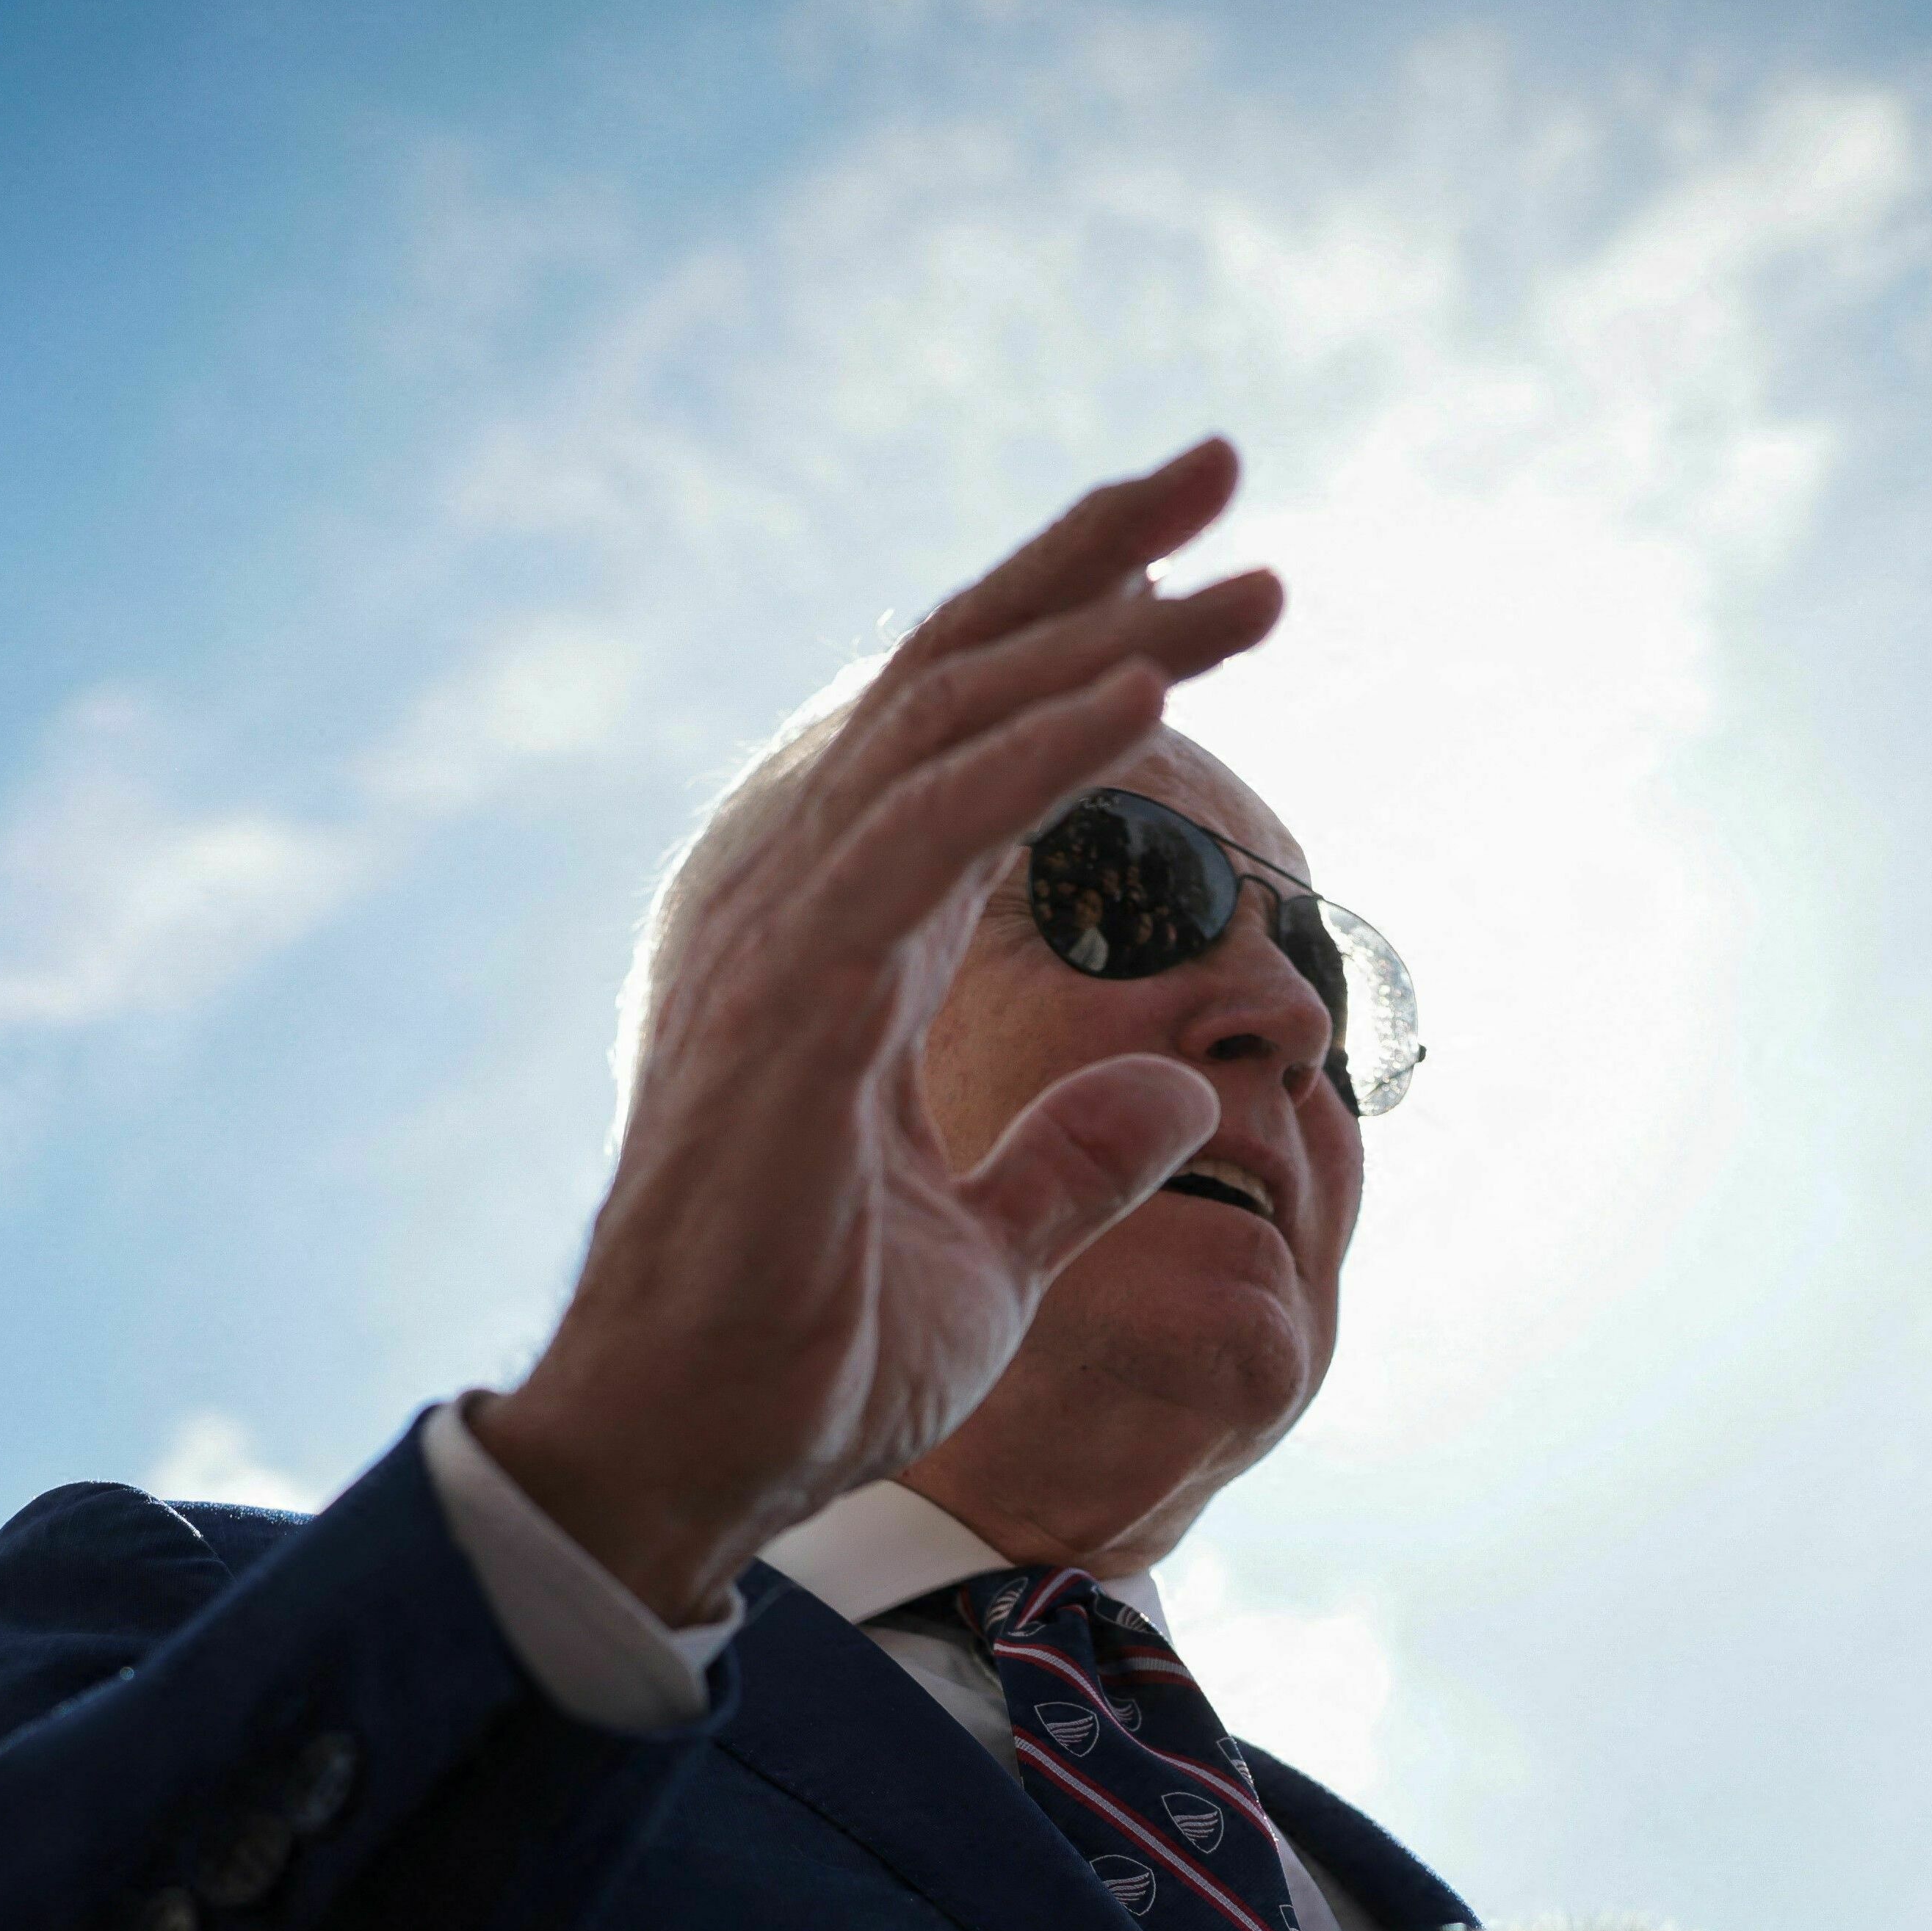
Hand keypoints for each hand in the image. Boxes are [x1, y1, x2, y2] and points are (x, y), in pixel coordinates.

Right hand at [482, 439, 1288, 1618]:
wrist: (695, 1464)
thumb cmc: (809, 1367)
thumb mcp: (992, 1251)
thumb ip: (1077, 1158)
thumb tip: (1178, 1089)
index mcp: (862, 950)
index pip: (972, 742)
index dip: (1084, 638)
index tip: (1209, 573)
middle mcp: (815, 911)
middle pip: (956, 679)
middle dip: (1096, 562)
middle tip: (1224, 466)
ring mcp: (793, 949)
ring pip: (948, 728)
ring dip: (1102, 630)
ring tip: (1236, 562)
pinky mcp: (794, 1009)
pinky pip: (926, 841)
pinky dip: (1035, 756)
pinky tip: (1141, 685)